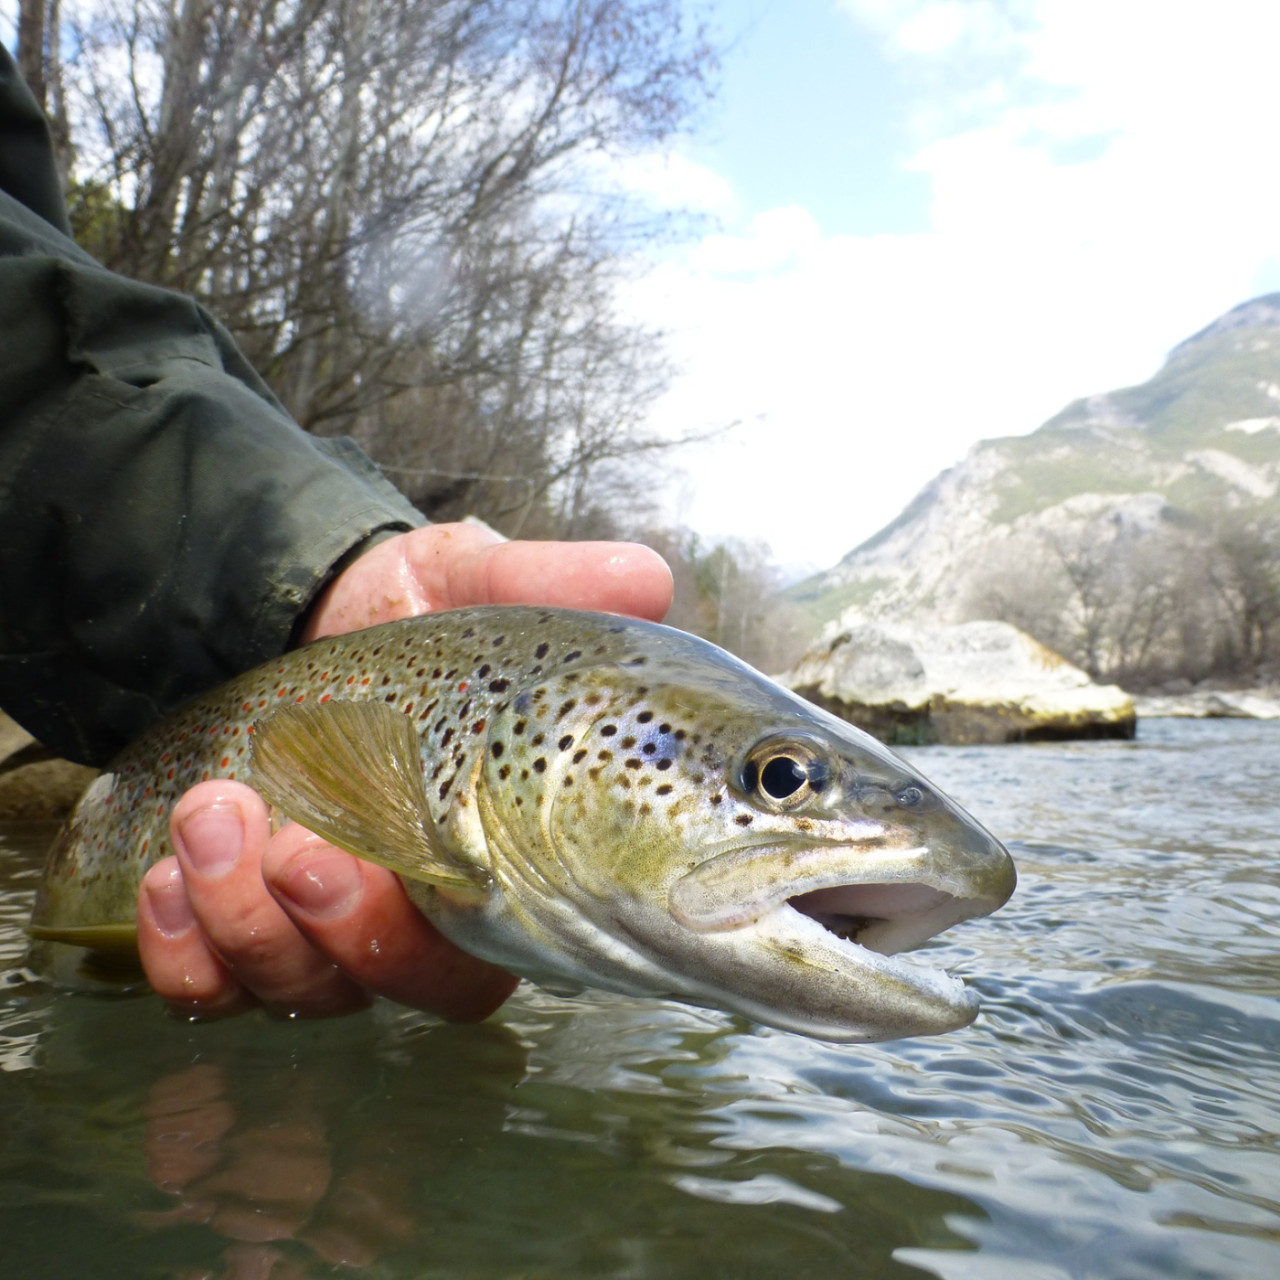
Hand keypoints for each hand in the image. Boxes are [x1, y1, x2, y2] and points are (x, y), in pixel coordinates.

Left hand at [136, 523, 672, 1019]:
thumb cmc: (407, 612)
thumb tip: (648, 579)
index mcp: (479, 862)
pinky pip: (202, 984)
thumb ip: (550, 585)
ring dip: (241, 923)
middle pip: (382, 989)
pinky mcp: (230, 915)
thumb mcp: (470, 582)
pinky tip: (166, 876)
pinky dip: (180, 951)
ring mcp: (311, 923)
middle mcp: (402, 913)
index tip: (396, 865)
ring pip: (288, 990)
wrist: (301, 611)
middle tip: (298, 845)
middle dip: (331, 937)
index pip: (473, 966)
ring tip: (211, 813)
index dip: (429, 947)